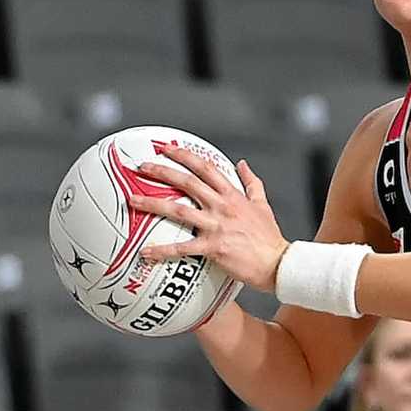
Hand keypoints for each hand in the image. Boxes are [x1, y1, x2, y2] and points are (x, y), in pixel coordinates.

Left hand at [133, 146, 288, 292]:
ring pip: (178, 211)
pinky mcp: (212, 247)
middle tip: (143, 166)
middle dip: (162, 171)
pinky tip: (145, 252)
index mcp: (232, 195)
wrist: (277, 262)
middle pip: (187, 182)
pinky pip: (182, 248)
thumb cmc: (269, 237)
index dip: (184, 155)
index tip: (167, 148)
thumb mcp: (262, 204)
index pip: (205, 167)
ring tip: (133, 200)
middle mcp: (222, 206)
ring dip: (153, 204)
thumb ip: (252, 182)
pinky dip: (162, 250)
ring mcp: (216, 226)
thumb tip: (243, 164)